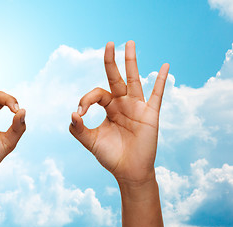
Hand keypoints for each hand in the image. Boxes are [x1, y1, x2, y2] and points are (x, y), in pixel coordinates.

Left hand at [70, 41, 168, 184]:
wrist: (128, 172)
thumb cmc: (110, 156)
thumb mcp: (90, 141)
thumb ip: (78, 129)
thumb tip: (72, 113)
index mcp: (109, 108)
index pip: (97, 94)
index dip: (86, 100)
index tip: (80, 114)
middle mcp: (122, 104)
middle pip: (116, 78)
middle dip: (111, 61)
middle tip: (109, 44)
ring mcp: (137, 107)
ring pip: (134, 80)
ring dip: (132, 62)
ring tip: (130, 43)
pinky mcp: (150, 115)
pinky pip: (157, 95)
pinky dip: (161, 81)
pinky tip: (165, 65)